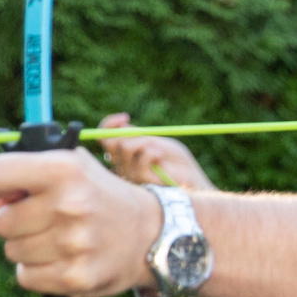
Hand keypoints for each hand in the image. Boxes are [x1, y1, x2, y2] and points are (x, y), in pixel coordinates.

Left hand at [0, 148, 162, 296]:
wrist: (152, 235)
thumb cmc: (96, 196)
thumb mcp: (63, 174)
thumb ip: (8, 190)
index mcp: (64, 168)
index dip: (1, 182)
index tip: (19, 188)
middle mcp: (69, 203)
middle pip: (0, 221)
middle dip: (18, 221)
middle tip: (52, 217)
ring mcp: (72, 243)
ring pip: (12, 250)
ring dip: (29, 247)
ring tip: (63, 238)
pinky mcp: (74, 278)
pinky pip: (25, 277)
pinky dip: (38, 272)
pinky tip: (64, 259)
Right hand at [96, 113, 210, 189]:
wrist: (190, 179)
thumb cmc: (175, 161)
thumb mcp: (155, 141)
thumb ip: (137, 136)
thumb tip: (121, 125)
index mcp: (124, 152)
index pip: (105, 137)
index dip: (109, 125)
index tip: (125, 117)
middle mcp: (122, 164)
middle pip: (108, 143)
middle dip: (124, 131)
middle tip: (138, 128)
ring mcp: (128, 173)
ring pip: (124, 148)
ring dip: (144, 142)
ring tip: (158, 151)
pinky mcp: (138, 180)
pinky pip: (138, 159)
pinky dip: (151, 153)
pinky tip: (160, 158)